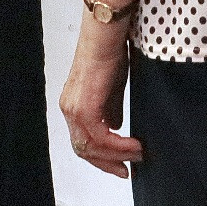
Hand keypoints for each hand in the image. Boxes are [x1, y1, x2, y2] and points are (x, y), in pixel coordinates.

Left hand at [59, 18, 140, 176]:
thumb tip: (115, 127)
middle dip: (108, 163)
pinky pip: (100, 137)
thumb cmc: (110, 53)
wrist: (106, 35)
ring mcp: (74, 109)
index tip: (122, 164)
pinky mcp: (85, 107)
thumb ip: (110, 109)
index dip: (102, 157)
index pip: (83, 142)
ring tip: (137, 155)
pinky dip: (118, 145)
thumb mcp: (112, 87)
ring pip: (91, 147)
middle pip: (84, 150)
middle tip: (127, 170)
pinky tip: (134, 145)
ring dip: (116, 155)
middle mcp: (69, 109)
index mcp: (73, 105)